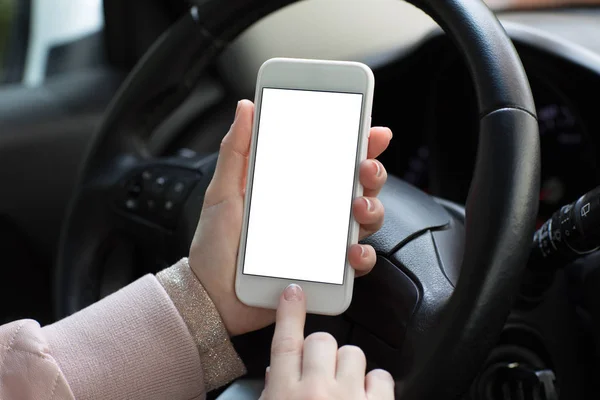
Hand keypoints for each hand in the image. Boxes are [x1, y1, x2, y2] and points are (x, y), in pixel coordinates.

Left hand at [189, 100, 391, 335]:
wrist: (210, 294)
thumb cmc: (216, 243)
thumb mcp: (223, 191)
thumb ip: (235, 151)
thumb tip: (246, 108)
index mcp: (294, 188)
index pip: (332, 159)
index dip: (356, 143)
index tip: (371, 130)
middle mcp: (314, 212)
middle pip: (357, 186)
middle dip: (372, 171)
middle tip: (365, 166)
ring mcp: (322, 241)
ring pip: (364, 220)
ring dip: (372, 208)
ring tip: (358, 206)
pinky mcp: (324, 271)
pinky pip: (354, 263)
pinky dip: (361, 256)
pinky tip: (351, 252)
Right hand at [260, 284, 394, 398]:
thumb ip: (272, 393)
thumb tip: (274, 374)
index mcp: (285, 395)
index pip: (285, 342)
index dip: (289, 314)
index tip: (293, 293)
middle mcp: (316, 391)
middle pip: (321, 340)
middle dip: (322, 353)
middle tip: (322, 375)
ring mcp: (348, 397)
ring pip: (352, 352)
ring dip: (348, 368)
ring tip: (344, 391)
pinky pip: (381, 376)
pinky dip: (374, 386)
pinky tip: (365, 398)